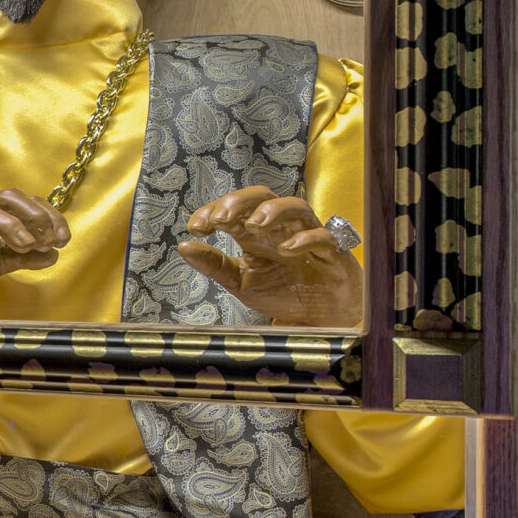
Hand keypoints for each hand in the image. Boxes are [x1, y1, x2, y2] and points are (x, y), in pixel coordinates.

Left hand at [176, 187, 362, 326]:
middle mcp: (281, 229)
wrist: (321, 321)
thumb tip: (183, 246)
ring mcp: (308, 237)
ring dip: (273, 211)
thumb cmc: (283, 294)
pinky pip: (324, 236)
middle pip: (264, 196)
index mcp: (256, 234)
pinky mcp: (333, 253)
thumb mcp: (240, 282)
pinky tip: (287, 249)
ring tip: (252, 226)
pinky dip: (306, 238)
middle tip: (220, 219)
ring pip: (296, 207)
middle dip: (240, 202)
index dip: (213, 210)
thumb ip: (214, 265)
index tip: (196, 227)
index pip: (235, 208)